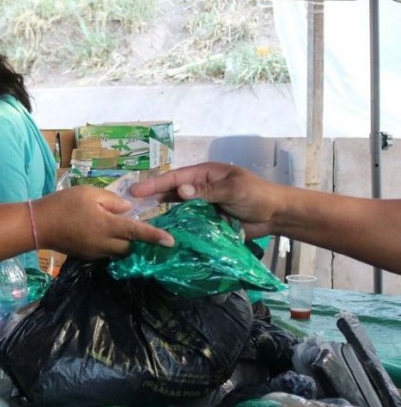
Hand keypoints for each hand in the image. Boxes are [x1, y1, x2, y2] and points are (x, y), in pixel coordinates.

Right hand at [33, 186, 174, 257]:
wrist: (38, 225)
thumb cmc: (63, 204)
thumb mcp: (89, 193)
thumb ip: (112, 200)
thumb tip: (128, 209)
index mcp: (107, 226)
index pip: (138, 233)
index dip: (156, 237)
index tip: (172, 242)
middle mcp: (104, 243)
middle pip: (131, 246)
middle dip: (139, 240)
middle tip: (144, 228)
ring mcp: (95, 252)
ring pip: (119, 251)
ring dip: (125, 242)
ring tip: (123, 229)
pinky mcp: (87, 255)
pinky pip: (106, 252)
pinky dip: (111, 244)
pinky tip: (105, 233)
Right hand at [130, 162, 282, 238]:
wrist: (275, 215)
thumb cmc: (257, 195)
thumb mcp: (233, 190)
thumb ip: (207, 192)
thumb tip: (181, 191)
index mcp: (205, 174)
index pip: (176, 178)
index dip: (155, 184)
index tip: (137, 190)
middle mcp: (200, 188)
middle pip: (172, 191)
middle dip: (152, 196)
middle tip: (131, 205)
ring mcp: (202, 205)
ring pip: (177, 208)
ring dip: (161, 212)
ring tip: (141, 219)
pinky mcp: (206, 221)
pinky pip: (187, 222)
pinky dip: (175, 226)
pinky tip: (162, 232)